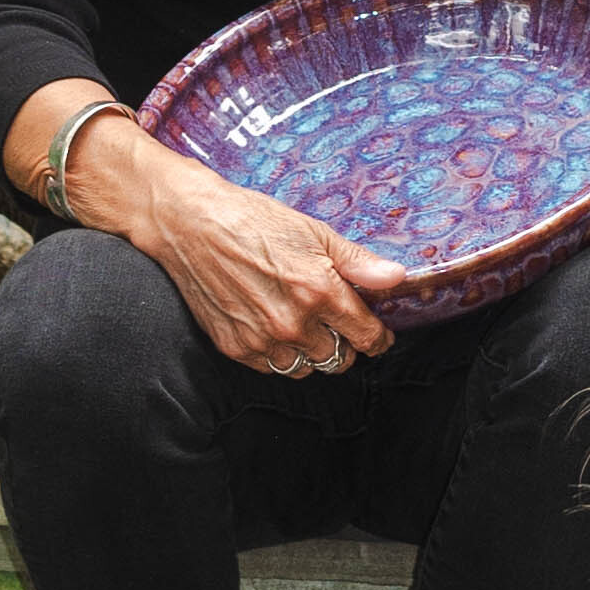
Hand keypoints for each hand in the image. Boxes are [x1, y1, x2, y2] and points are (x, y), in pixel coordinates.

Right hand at [78, 121, 400, 374]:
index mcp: (320, 292)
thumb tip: (397, 279)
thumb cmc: (253, 220)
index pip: (366, 336)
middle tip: (336, 324)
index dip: (378, 338)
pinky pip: (272, 369)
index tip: (378, 335)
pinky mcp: (235, 347)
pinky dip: (280, 355)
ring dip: (312, 353)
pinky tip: (275, 328)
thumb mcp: (314, 231)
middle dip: (344, 344)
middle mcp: (293, 323)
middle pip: (338, 359)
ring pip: (306, 369)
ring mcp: (262, 339)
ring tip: (305, 326)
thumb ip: (358, 262)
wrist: (192, 223)